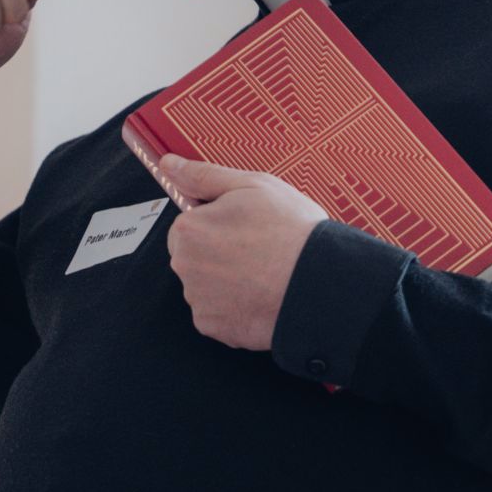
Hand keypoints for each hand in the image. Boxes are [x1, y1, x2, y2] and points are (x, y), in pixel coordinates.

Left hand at [161, 154, 328, 350]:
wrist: (321, 283)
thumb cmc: (291, 231)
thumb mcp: (252, 186)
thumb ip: (204, 175)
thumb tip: (170, 164)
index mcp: (188, 229)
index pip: (189, 225)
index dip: (219, 224)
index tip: (246, 227)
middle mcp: (184, 266)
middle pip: (194, 256)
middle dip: (218, 253)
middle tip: (258, 250)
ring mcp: (198, 300)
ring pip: (206, 286)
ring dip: (227, 281)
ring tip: (264, 273)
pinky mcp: (214, 327)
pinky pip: (218, 314)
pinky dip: (235, 307)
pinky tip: (261, 296)